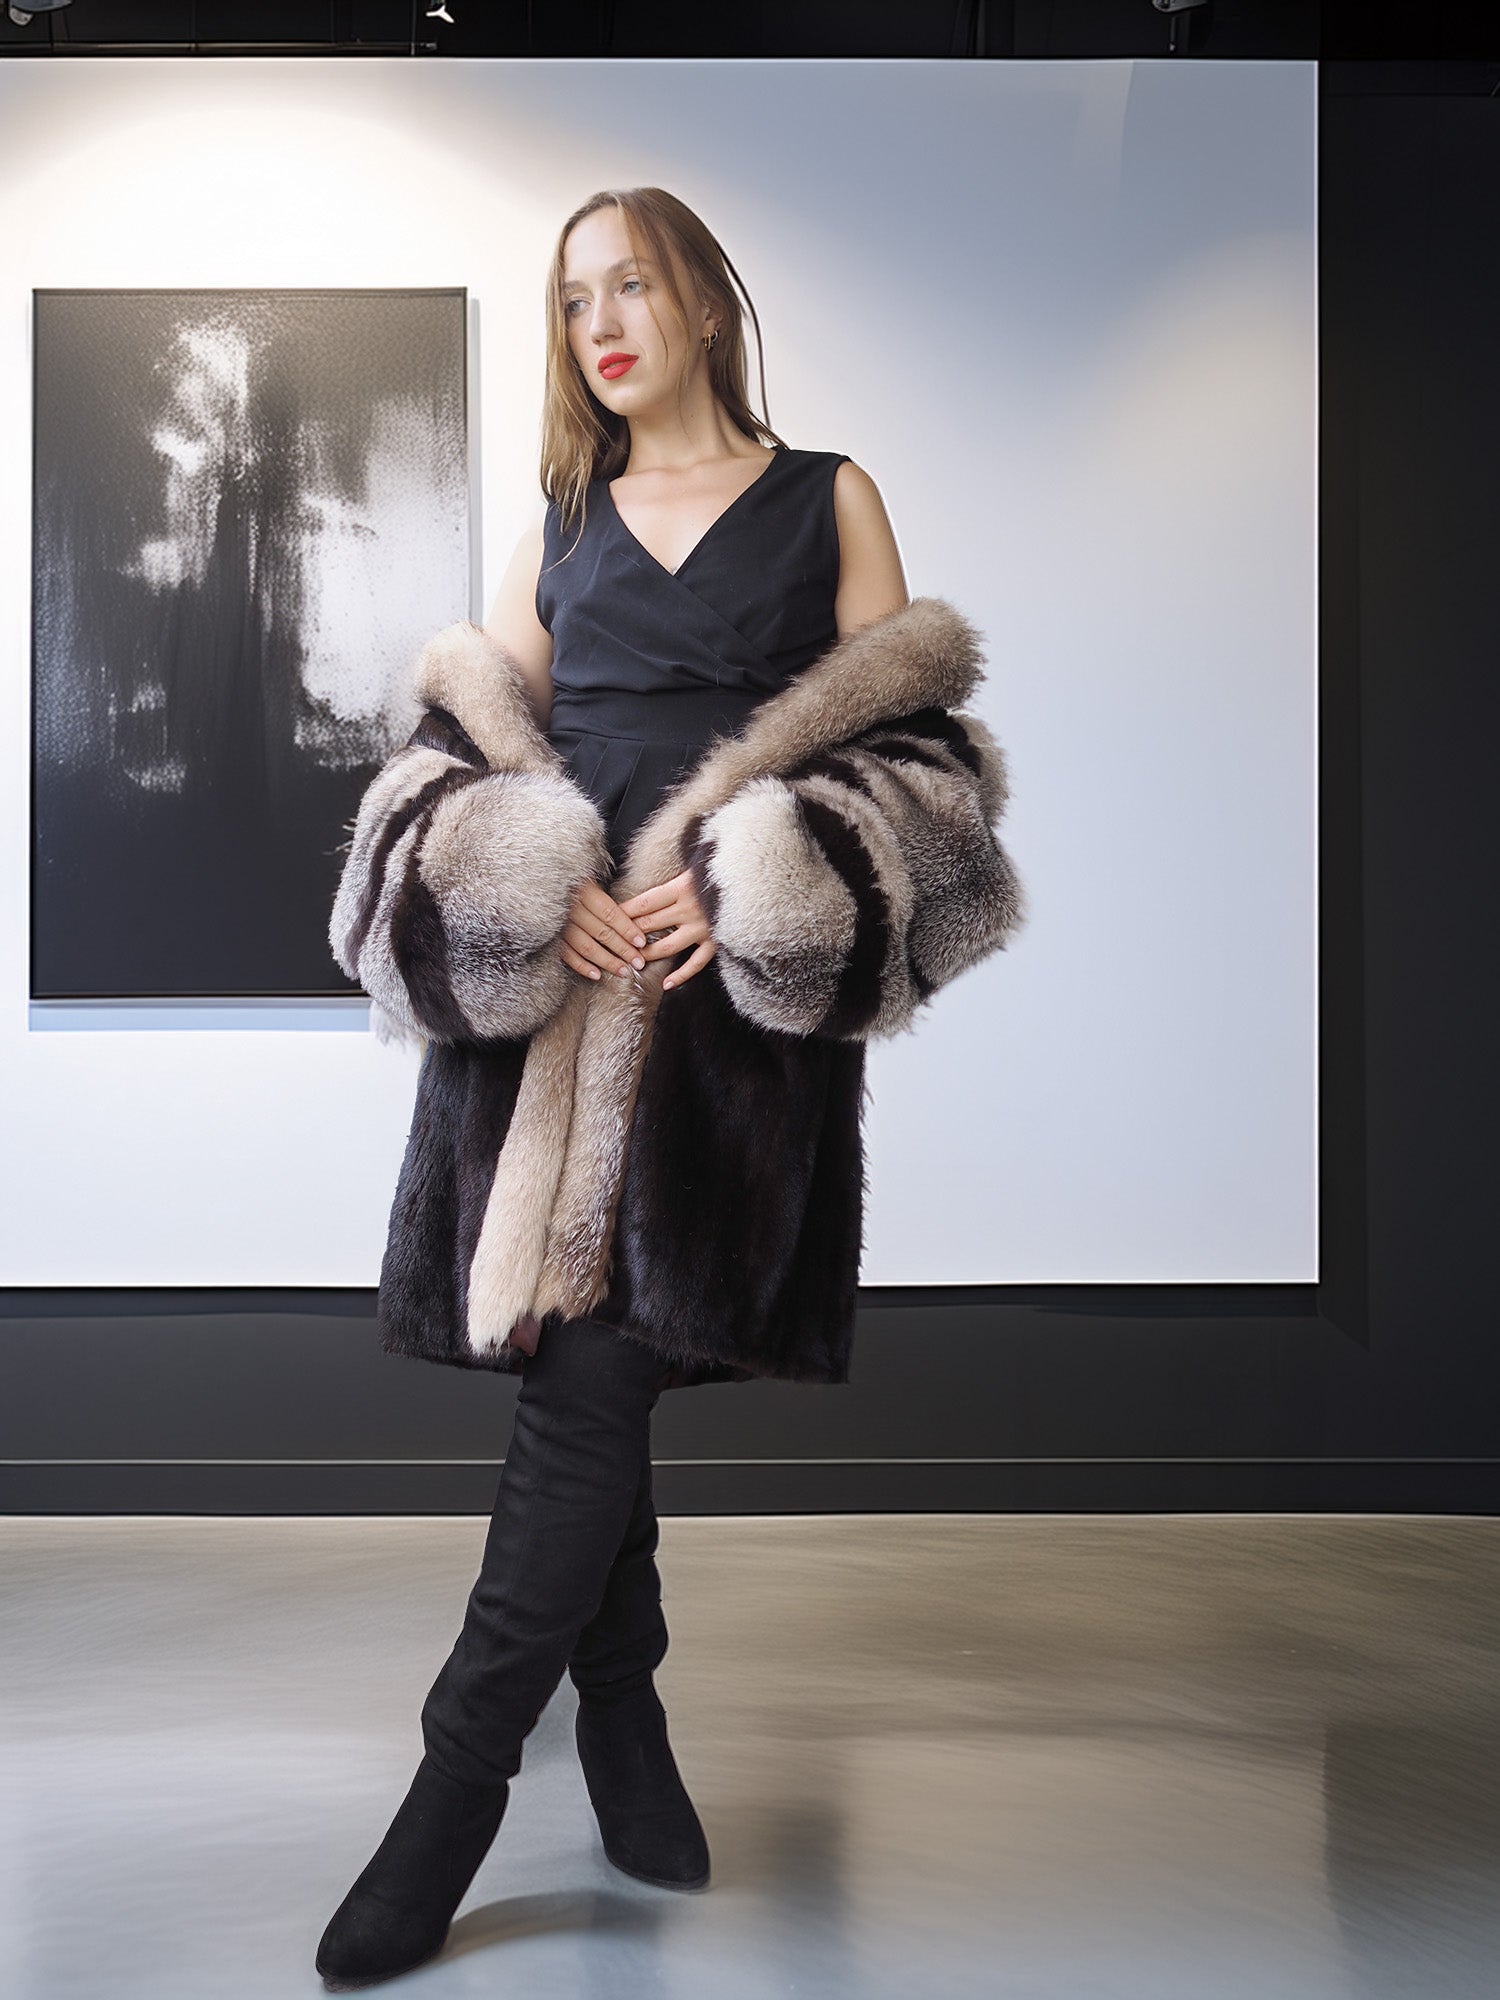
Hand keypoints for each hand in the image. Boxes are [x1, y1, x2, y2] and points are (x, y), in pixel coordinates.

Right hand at [559, 879, 647, 981]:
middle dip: (623, 950)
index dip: (627, 929)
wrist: (540, 885)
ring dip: (606, 961)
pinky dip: (582, 966)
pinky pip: (566, 954)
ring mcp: (558, 924)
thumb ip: (605, 899)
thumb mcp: (588, 881)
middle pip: (602, 933)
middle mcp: (570, 908)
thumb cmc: (570, 883)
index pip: (610, 914)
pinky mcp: (549, 937)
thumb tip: (632, 919)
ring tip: (623, 972)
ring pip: (586, 946)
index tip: (641, 943)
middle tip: (638, 962)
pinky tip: (597, 974)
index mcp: (583, 890)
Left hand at [617, 867, 717, 990]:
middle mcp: (690, 908)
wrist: (754, 878)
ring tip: (632, 961)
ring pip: (667, 945)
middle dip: (628, 934)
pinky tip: (667, 984)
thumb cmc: (721, 868)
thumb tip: (654, 885)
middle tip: (612, 942)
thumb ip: (675, 877)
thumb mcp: (696, 865)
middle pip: (651, 924)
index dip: (625, 911)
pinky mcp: (716, 941)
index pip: (644, 902)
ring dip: (647, 954)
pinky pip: (696, 963)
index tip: (609, 917)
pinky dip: (681, 975)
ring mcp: (703, 927)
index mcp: (682, 886)